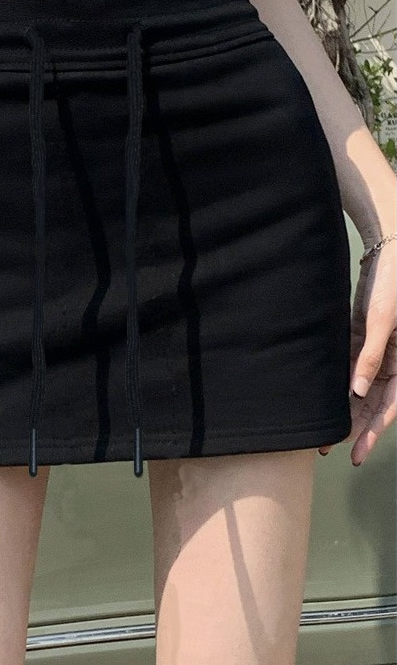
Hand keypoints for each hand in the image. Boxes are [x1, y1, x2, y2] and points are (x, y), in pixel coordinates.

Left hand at [320, 241, 395, 464]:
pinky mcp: (360, 337)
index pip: (389, 407)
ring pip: (358, 388)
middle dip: (353, 429)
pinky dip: (336, 383)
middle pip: (371, 403)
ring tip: (322, 431)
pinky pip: (349, 366)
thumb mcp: (381, 321)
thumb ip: (372, 355)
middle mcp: (392, 361)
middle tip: (327, 450)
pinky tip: (320, 398)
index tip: (356, 455)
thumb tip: (358, 392)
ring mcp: (375, 350)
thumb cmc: (391, 285)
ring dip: (342, 409)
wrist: (387, 255)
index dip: (372, 432)